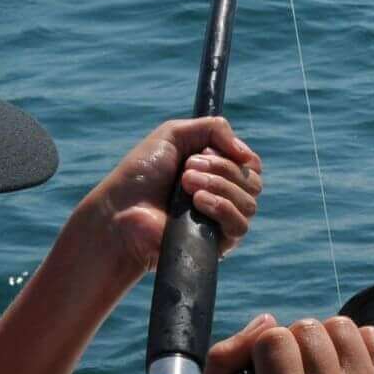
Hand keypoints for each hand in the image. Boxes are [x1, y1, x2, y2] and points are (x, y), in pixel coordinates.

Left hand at [80, 116, 264, 283]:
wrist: (120, 210)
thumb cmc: (142, 174)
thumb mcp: (174, 134)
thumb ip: (214, 128)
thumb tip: (246, 153)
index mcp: (218, 172)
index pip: (251, 164)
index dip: (235, 154)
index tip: (205, 151)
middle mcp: (224, 197)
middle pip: (253, 181)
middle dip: (221, 168)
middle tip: (186, 170)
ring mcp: (222, 222)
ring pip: (249, 203)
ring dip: (218, 186)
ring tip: (184, 185)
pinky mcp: (217, 244)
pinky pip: (240, 226)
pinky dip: (222, 208)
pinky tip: (197, 203)